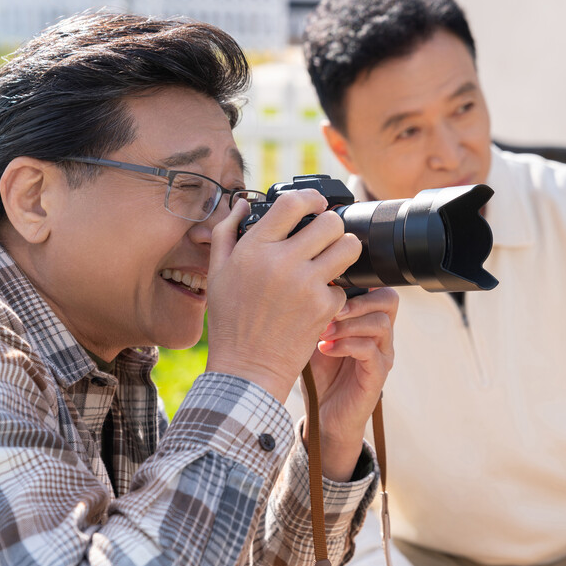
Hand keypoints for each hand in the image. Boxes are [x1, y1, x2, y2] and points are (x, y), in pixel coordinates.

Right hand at [205, 191, 361, 401]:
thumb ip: (226, 232)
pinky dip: (334, 292)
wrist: (247, 368)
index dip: (311, 198)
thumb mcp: (217, 273)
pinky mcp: (324, 307)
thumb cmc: (230, 321)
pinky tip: (318, 301)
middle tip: (326, 237)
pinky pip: (343, 285)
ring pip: (348, 248)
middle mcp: (282, 261)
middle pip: (330, 222)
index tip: (317, 204)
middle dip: (332, 226)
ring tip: (333, 260)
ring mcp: (306, 284)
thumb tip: (243, 204)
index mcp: (254, 248)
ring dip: (344, 251)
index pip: (293, 203)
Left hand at [303, 287, 397, 480]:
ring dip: (348, 324)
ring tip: (323, 333)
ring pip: (380, 324)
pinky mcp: (377, 375)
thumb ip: (318, 313)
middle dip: (358, 300)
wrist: (324, 416)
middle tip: (331, 308)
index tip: (329, 288)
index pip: (380, 290)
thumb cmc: (320, 374)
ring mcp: (382, 355)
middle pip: (389, 300)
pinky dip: (346, 346)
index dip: (359, 284)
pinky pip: (370, 351)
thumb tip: (307, 284)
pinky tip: (325, 349)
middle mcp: (381, 336)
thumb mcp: (315, 336)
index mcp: (370, 322)